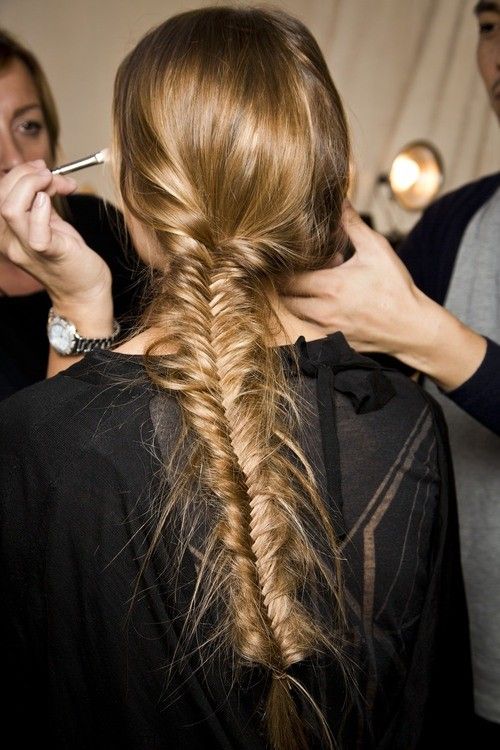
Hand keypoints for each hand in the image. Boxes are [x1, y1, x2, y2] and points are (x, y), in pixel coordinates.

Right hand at [0, 160, 111, 310]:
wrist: (85, 291)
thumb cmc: (69, 256)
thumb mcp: (50, 222)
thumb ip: (42, 199)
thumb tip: (45, 173)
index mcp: (7, 232)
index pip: (0, 193)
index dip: (20, 174)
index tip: (44, 170)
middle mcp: (10, 242)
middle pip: (1, 197)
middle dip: (26, 175)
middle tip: (52, 174)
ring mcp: (26, 250)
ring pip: (10, 209)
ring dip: (34, 185)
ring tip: (58, 183)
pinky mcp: (49, 254)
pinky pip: (35, 232)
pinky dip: (42, 211)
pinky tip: (52, 201)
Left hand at [281, 203, 486, 389]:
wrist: (411, 327)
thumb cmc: (395, 287)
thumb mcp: (377, 249)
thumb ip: (353, 224)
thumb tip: (340, 201)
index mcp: (331, 286)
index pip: (288, 278)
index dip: (288, 267)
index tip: (295, 259)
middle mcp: (324, 310)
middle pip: (285, 298)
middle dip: (287, 284)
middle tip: (301, 272)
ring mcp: (326, 328)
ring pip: (294, 314)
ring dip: (298, 299)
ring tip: (315, 287)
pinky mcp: (332, 341)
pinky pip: (308, 328)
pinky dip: (309, 315)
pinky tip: (326, 303)